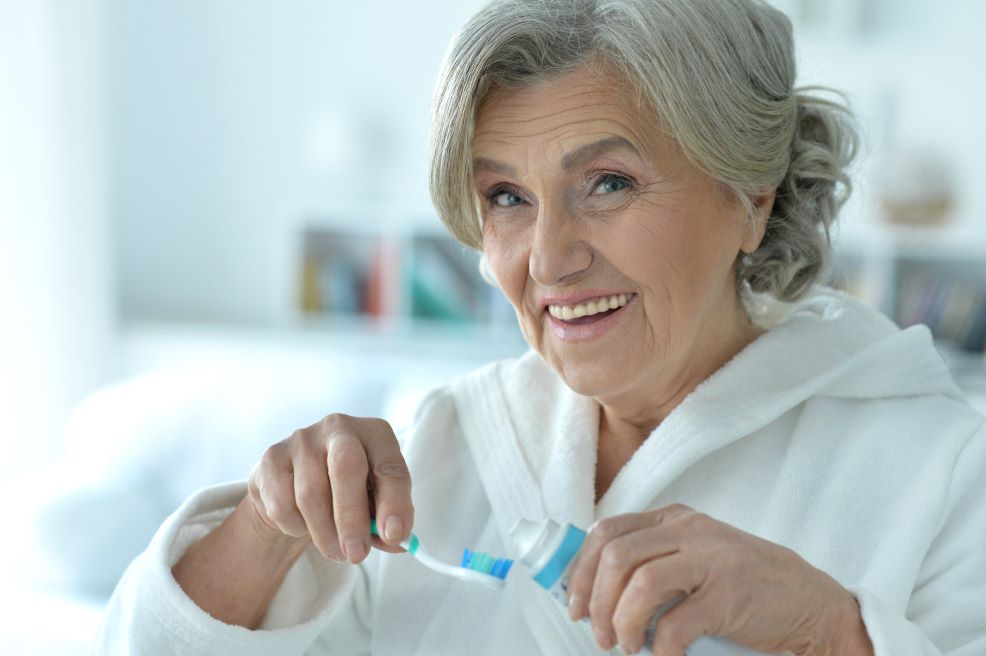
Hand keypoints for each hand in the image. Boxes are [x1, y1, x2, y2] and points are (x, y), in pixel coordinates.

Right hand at [246, 413, 412, 563]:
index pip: (390, 466)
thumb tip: (397, 542)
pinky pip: (282, 505)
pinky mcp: (272, 457)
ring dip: (325, 535)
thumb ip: (386, 522)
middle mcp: (340, 428)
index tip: (394, 534)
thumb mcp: (374, 502)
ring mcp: (302, 439)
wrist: (295, 482)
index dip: (395, 501)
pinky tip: (304, 523)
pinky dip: (296, 527)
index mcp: (375, 434)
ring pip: (311, 495)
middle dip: (352, 518)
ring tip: (335, 549)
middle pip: (346, 468)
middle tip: (356, 555)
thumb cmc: (347, 491)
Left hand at [565, 504, 871, 655]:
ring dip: (622, 623)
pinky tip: (663, 655)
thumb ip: (655, 562)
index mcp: (674, 519)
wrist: (811, 604)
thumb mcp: (696, 559)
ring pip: (640, 583)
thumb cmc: (745, 587)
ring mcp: (711, 559)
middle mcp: (689, 531)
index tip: (574, 604)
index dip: (581, 570)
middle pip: (616, 555)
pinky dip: (660, 647)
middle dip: (595, 600)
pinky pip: (675, 624)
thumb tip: (594, 594)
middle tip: (598, 635)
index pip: (608, 531)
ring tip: (627, 647)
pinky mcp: (729, 595)